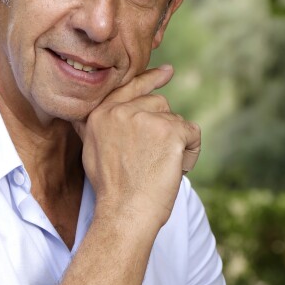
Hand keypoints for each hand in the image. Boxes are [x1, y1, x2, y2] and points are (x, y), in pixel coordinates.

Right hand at [75, 64, 200, 227]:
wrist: (125, 212)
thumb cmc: (112, 190)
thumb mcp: (91, 151)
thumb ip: (95, 127)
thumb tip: (96, 115)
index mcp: (101, 114)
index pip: (128, 87)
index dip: (150, 80)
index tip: (166, 72)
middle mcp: (121, 111)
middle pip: (158, 104)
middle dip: (163, 129)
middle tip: (152, 160)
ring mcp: (147, 119)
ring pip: (176, 120)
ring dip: (176, 143)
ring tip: (160, 168)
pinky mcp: (171, 131)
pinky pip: (192, 134)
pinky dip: (190, 153)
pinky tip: (175, 169)